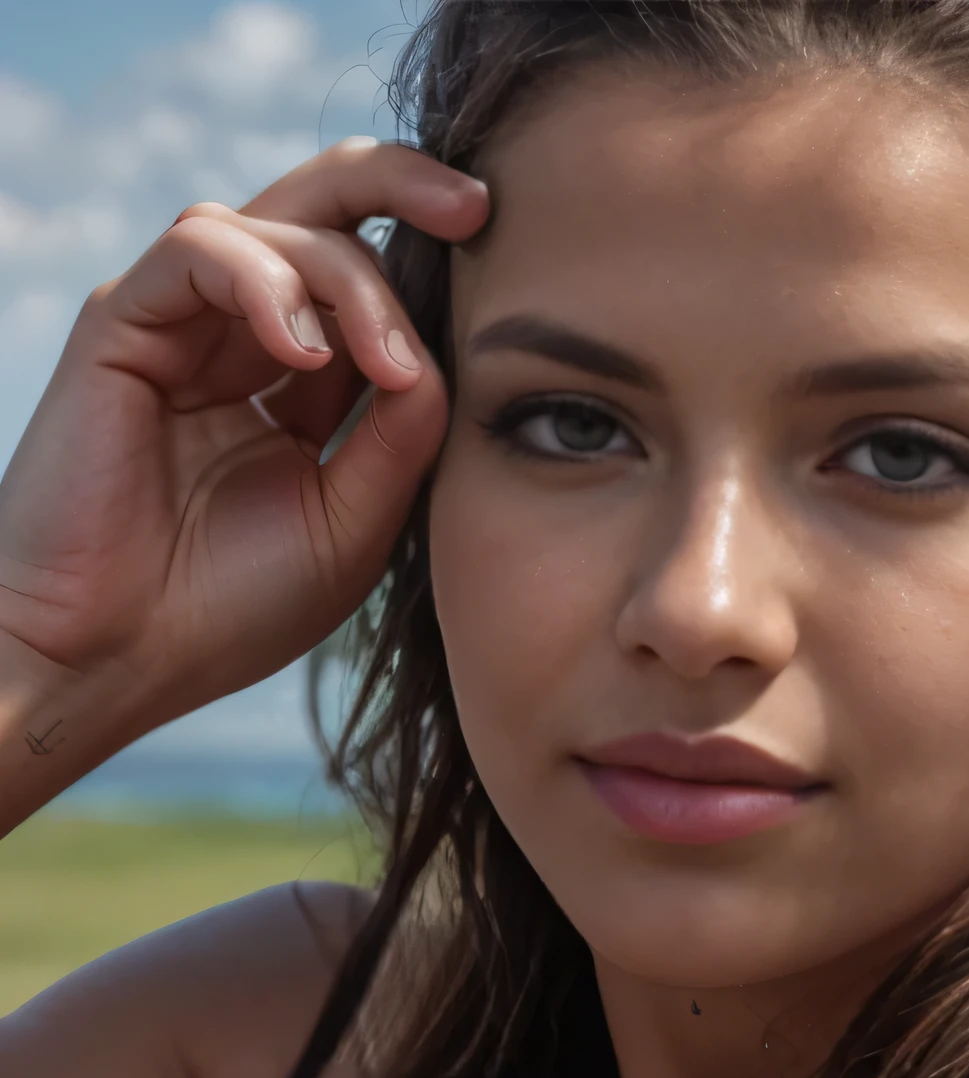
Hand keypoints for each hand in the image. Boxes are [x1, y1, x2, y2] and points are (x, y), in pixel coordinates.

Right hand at [0, 137, 488, 746]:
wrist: (118, 659)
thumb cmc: (234, 605)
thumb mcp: (357, 518)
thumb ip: (404, 431)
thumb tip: (442, 352)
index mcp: (304, 377)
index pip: (375, 277)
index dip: (436, 264)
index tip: (509, 271)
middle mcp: (247, 333)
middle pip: (326, 205)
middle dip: (404, 185)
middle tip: (475, 206)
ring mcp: (187, 323)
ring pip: (280, 220)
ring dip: (351, 280)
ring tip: (385, 367)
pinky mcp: (125, 323)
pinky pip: (201, 249)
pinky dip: (266, 284)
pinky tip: (304, 357)